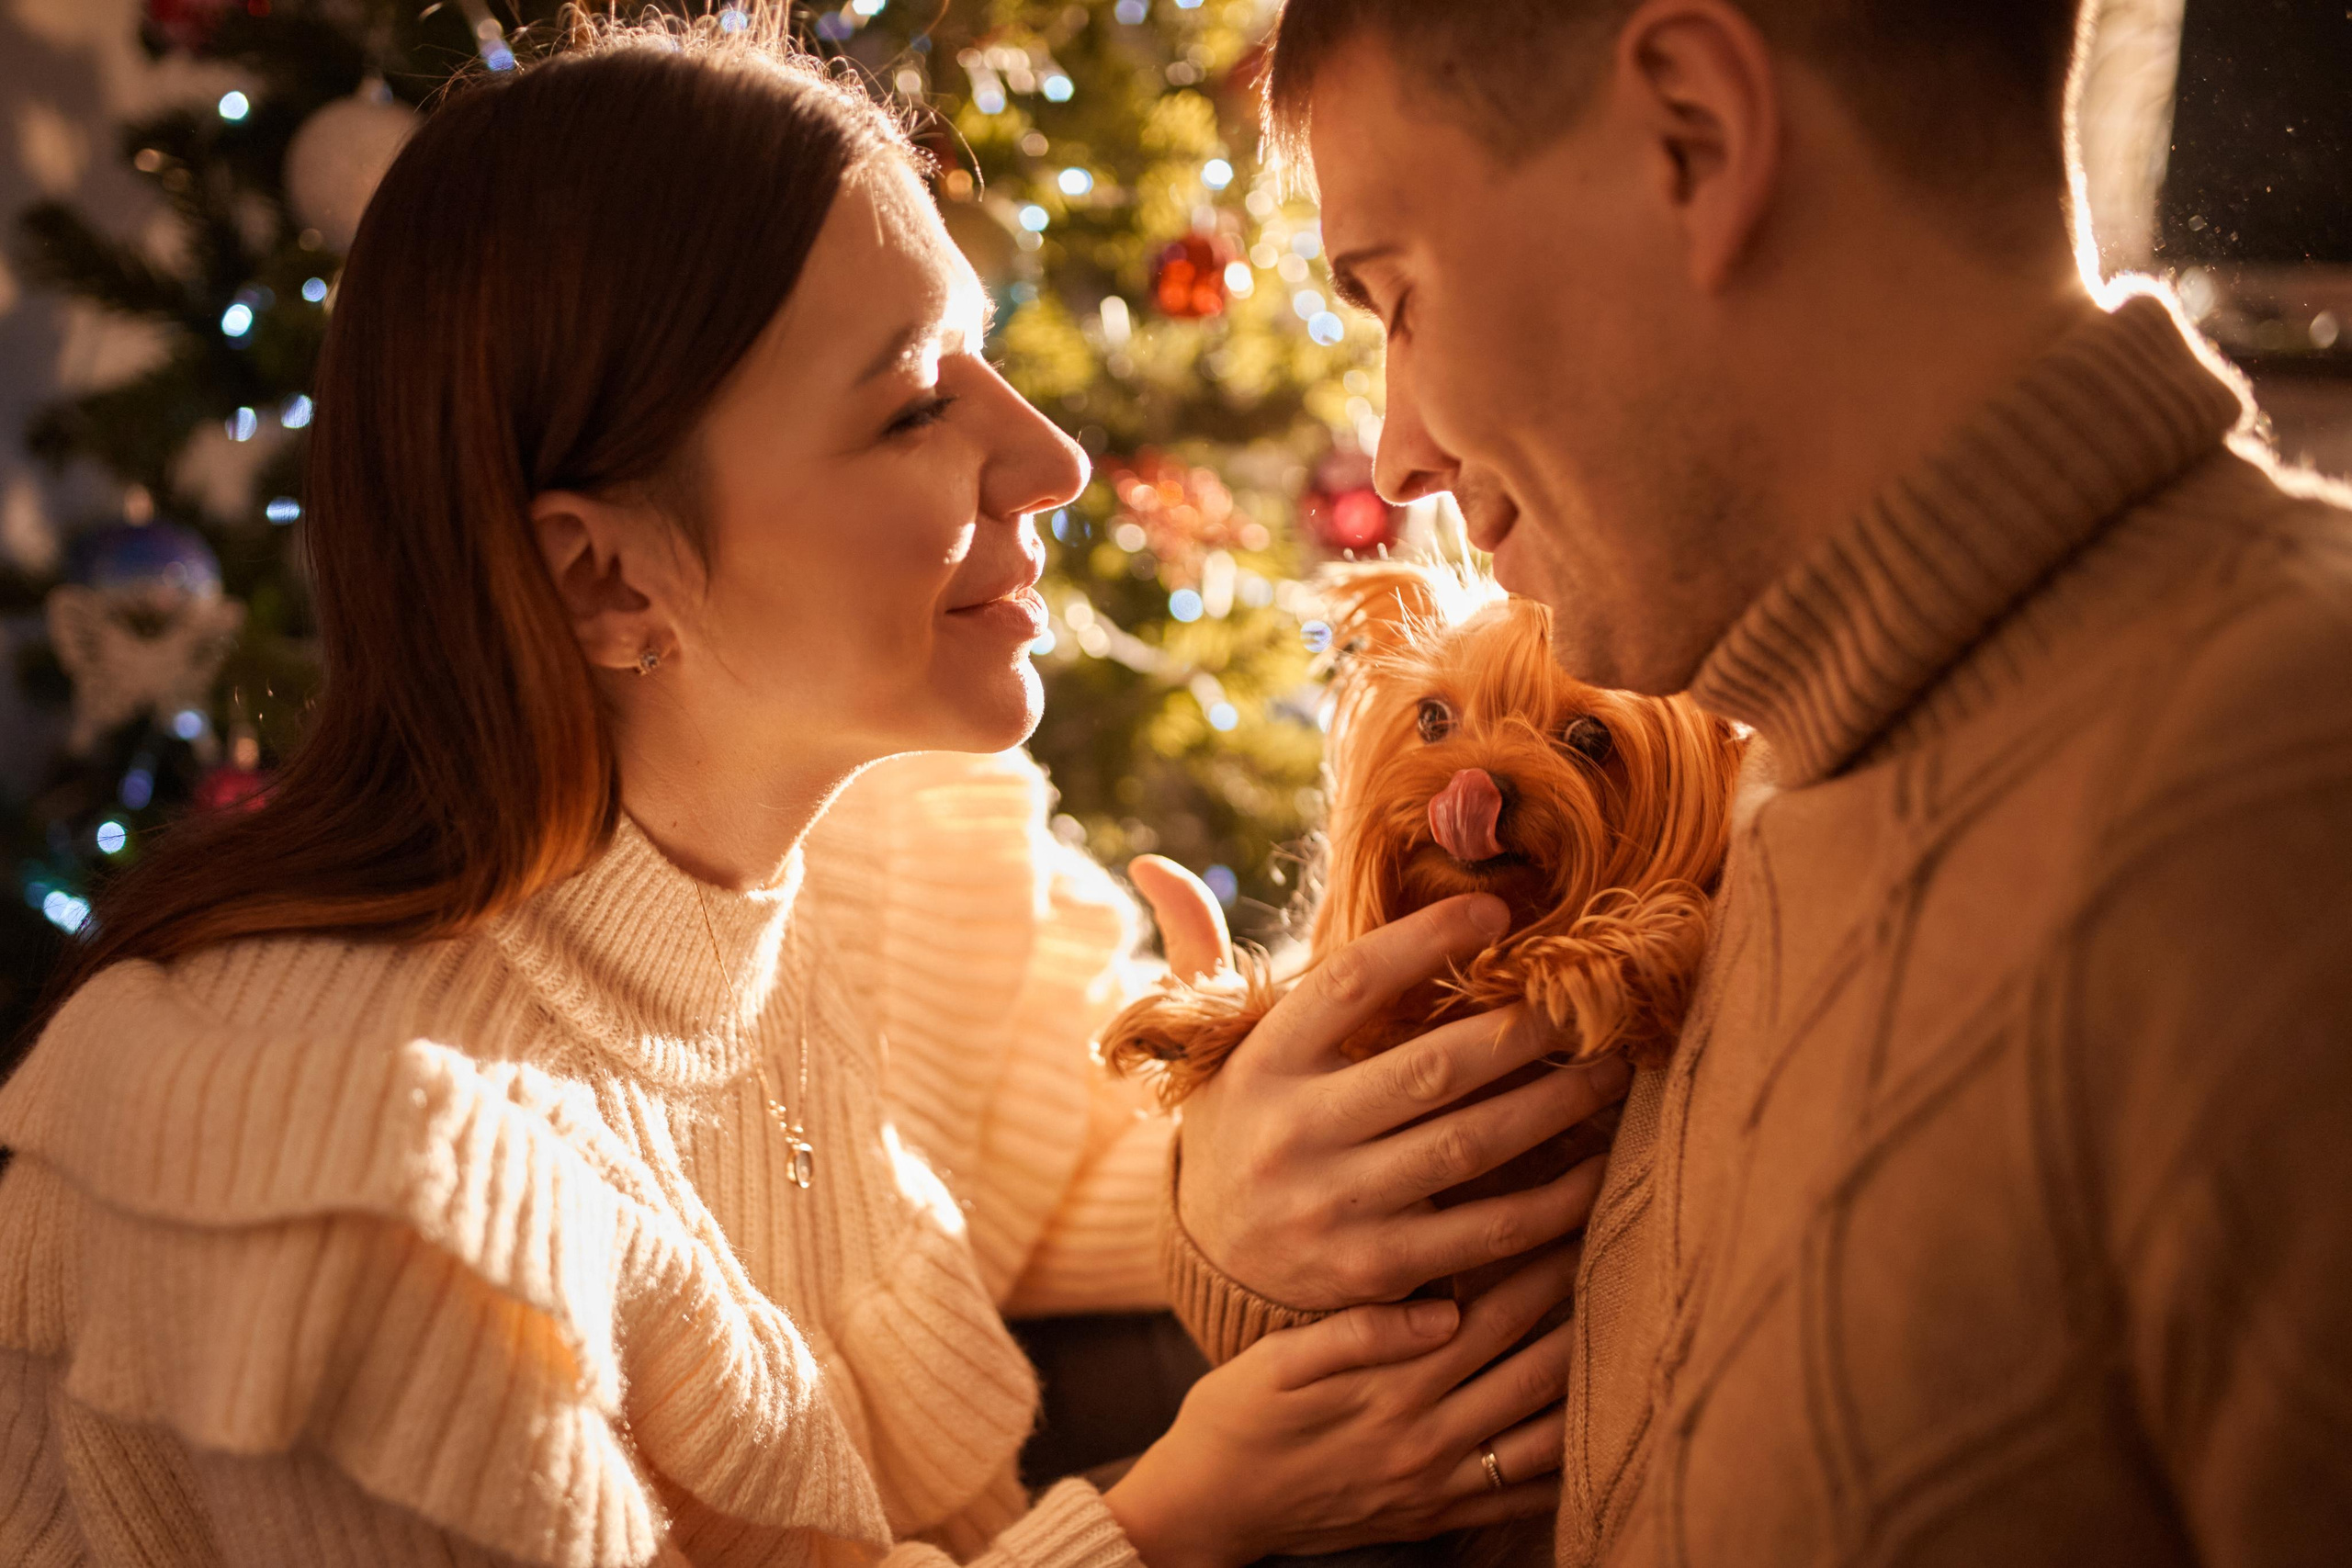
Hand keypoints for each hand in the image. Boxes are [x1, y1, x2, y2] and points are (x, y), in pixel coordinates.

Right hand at [1102, 1243, 1578, 1567]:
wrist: (1208, 1509)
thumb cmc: (1236, 1416)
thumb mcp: (1275, 1361)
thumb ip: (1356, 1332)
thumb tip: (1439, 1308)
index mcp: (1389, 1385)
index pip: (1492, 1314)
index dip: (1542, 1263)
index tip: (1578, 1214)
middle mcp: (1426, 1436)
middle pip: (1535, 1366)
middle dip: (1585, 1307)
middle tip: (1623, 1256)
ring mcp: (1438, 1483)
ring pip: (1546, 1433)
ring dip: (1593, 1382)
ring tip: (1630, 1331)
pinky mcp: (1437, 1517)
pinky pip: (1524, 1498)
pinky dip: (1570, 1465)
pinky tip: (1602, 1427)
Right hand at [1134, 872, 1630, 1311]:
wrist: (1206, 1259)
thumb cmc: (1238, 1121)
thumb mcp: (1211, 1041)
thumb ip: (1198, 949)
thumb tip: (1155, 862)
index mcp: (1264, 1062)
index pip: (1350, 983)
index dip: (1424, 942)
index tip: (1497, 912)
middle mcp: (1294, 1132)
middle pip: (1432, 1068)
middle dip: (1524, 1030)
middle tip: (1592, 1001)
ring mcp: (1335, 1205)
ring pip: (1470, 1148)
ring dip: (1556, 1107)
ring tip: (1614, 1073)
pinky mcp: (1374, 1268)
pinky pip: (1482, 1234)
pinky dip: (1550, 1205)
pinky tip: (1599, 1171)